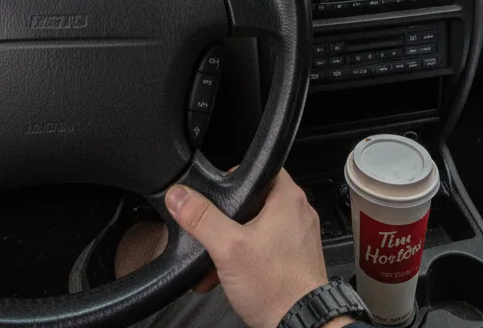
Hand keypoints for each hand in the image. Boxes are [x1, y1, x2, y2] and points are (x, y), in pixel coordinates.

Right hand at [165, 170, 350, 327]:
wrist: (302, 324)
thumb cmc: (277, 288)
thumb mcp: (227, 248)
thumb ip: (201, 219)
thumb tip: (179, 196)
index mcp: (287, 198)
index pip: (259, 168)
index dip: (234, 176)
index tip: (218, 189)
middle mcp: (298, 213)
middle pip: (254, 200)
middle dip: (227, 219)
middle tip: (213, 230)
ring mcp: (299, 237)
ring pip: (258, 227)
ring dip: (233, 242)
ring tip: (216, 260)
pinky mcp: (296, 258)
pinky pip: (267, 247)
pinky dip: (247, 256)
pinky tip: (228, 275)